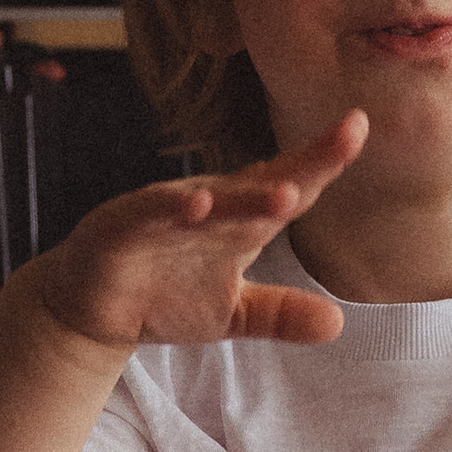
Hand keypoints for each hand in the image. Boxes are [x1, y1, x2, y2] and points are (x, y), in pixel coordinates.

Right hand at [26, 120, 365, 352]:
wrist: (92, 312)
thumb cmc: (165, 298)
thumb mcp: (232, 314)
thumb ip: (280, 315)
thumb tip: (337, 323)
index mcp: (239, 223)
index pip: (289, 187)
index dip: (323, 162)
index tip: (359, 128)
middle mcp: (208, 208)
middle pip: (260, 182)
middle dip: (301, 164)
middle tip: (345, 139)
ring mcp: (164, 214)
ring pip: (210, 199)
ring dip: (244, 196)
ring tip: (284, 194)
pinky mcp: (122, 227)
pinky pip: (150, 214)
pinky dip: (171, 209)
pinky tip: (196, 206)